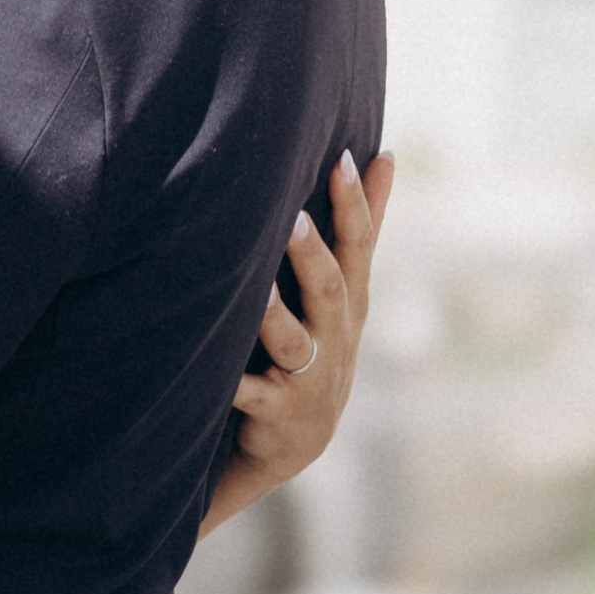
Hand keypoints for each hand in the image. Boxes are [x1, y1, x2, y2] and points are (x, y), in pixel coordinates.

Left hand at [202, 149, 394, 536]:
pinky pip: (248, 394)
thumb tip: (384, 156)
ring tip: (256, 287)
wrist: (301, 437)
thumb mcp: (348, 287)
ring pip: (290, 342)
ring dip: (273, 315)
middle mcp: (335, 336)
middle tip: (295, 219)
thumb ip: (363, 224)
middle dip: (313, 256)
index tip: (342, 159)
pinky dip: (231, 382)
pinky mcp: (274, 410)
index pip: (358, 247)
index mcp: (350, 302)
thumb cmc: (321, 340)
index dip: (355, 205)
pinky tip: (210, 369)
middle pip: (330, 290)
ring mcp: (307, 376)